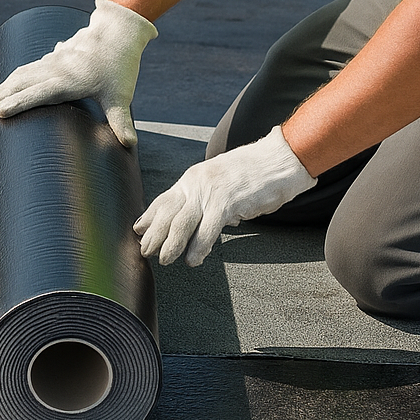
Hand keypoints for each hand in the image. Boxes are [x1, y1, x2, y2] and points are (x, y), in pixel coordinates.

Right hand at [0, 0, 156, 147]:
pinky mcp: (54, 56)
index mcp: (69, 81)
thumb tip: (130, 144)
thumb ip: (121, 122)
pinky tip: (8, 83)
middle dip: (4, 95)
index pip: (40, 93)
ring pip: (23, 72)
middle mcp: (57, 69)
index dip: (20, 103)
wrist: (118, 31)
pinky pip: (30, 66)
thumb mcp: (121, 96)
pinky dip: (16, 76)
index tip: (2, 111)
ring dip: (6, 85)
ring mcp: (54, 60)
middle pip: (24, 82)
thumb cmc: (119, 66)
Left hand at [134, 126, 315, 265]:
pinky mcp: (227, 202)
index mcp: (193, 177)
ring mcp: (211, 192)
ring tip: (165, 260)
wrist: (282, 158)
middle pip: (167, 213)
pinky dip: (198, 247)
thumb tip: (199, 222)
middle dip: (154, 235)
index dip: (149, 216)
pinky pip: (207, 230)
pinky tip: (192, 260)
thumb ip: (207, 198)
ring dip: (171, 245)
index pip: (164, 199)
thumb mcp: (221, 181)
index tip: (138, 229)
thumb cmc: (255, 172)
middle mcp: (197, 183)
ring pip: (182, 224)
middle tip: (146, 252)